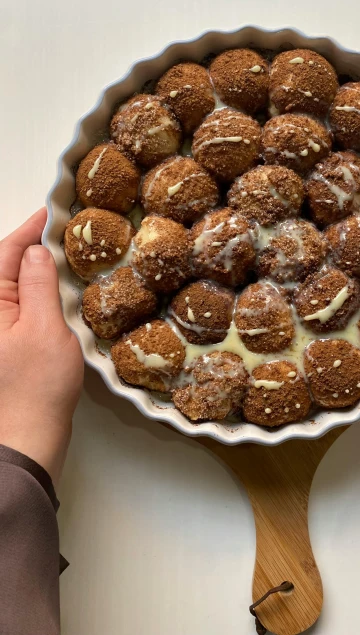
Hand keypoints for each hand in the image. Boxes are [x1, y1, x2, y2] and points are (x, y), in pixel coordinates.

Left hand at [0, 209, 82, 485]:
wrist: (26, 440)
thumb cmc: (35, 389)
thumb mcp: (44, 328)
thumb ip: (38, 284)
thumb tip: (37, 250)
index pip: (4, 253)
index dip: (28, 229)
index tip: (50, 211)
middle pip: (4, 267)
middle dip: (30, 245)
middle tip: (61, 229)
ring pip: (12, 286)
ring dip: (34, 268)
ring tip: (62, 252)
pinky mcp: (5, 345)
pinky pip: (18, 306)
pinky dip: (36, 292)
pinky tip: (55, 288)